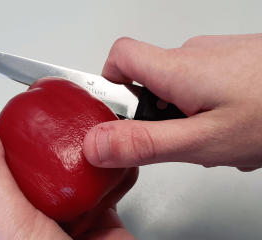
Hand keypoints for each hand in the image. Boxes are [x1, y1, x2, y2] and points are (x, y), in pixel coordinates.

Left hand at [0, 114, 135, 239]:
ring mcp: (76, 214)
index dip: (16, 136)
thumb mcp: (7, 218)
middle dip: (57, 140)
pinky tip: (111, 151)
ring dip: (88, 152)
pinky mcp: (105, 217)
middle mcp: (43, 211)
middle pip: (50, 164)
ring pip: (81, 172)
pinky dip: (113, 169)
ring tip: (86, 126)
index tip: (25, 112)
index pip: (11, 162)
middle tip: (61, 115)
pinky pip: (110, 185)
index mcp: (14, 209)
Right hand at [83, 35, 261, 171]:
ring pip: (175, 85)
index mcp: (177, 69)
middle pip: (147, 77)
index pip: (120, 56)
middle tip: (177, 137)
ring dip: (182, 114)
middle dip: (154, 113)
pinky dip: (203, 107)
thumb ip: (145, 143)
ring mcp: (212, 57)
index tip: (118, 111)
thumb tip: (98, 143)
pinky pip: (200, 84)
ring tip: (210, 135)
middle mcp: (191, 55)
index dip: (109, 82)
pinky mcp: (228, 63)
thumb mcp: (202, 141)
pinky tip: (227, 124)